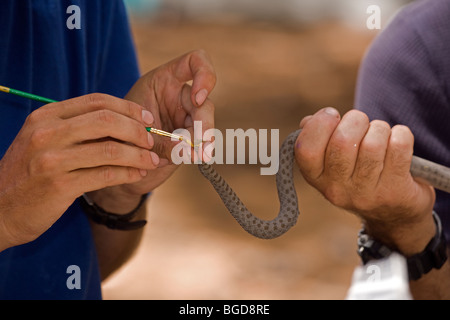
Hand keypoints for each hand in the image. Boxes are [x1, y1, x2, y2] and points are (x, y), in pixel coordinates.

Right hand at [0, 94, 157, 249]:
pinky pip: (106, 175)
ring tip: (152, 160)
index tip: (147, 118)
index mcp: (45, 116)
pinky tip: (138, 174)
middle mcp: (47, 133)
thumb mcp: (44, 141)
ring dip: (139, 155)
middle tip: (152, 140)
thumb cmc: (29, 173)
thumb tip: (124, 123)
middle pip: (107, 120)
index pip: (96, 101)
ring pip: (110, 149)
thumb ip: (77, 128)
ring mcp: (52, 159)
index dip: (128, 108)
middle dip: (137, 130)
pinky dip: (128, 173)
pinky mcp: (60, 186)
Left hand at [109, 50, 216, 195]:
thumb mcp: (134, 127)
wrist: (115, 151)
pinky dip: (198, 152)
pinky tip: (192, 159)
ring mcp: (188, 117)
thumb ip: (158, 137)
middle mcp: (181, 96)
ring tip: (196, 157)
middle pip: (204, 105)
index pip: (195, 62)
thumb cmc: (120, 130)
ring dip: (202, 143)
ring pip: (205, 126)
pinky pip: (201, 143)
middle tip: (201, 147)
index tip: (198, 98)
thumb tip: (188, 151)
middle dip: (205, 127)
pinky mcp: (190, 137)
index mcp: (167, 80)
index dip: (204, 75)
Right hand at [294, 108, 435, 253]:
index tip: (333, 116)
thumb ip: (317, 139)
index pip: (305, 148)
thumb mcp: (331, 163)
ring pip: (373, 142)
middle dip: (356, 120)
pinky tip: (398, 141)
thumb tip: (308, 121)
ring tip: (381, 135)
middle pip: (343, 141)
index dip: (319, 123)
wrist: (394, 213)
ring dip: (380, 128)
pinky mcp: (395, 190)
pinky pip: (399, 146)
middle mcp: (337, 189)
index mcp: (315, 178)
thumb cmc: (359, 174)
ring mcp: (366, 193)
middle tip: (362, 124)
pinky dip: (401, 134)